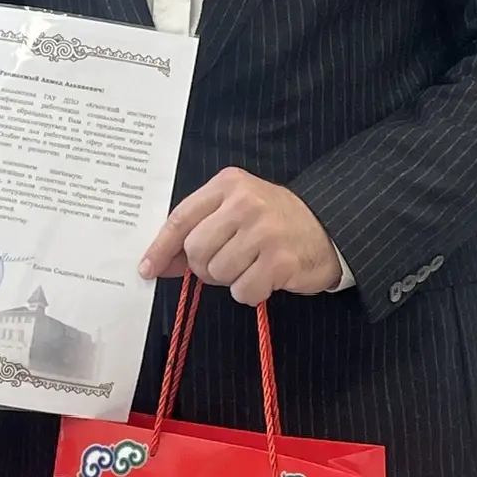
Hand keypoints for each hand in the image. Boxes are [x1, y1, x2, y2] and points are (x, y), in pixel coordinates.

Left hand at [140, 168, 341, 305]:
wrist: (329, 228)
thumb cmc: (274, 221)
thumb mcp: (235, 210)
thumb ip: (199, 229)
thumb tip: (158, 263)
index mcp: (228, 184)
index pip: (181, 218)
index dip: (160, 247)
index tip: (147, 268)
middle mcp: (246, 203)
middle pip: (196, 250)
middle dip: (204, 267)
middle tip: (225, 263)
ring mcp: (265, 231)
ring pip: (218, 272)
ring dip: (229, 279)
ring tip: (250, 265)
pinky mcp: (281, 260)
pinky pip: (242, 291)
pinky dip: (250, 292)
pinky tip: (265, 277)